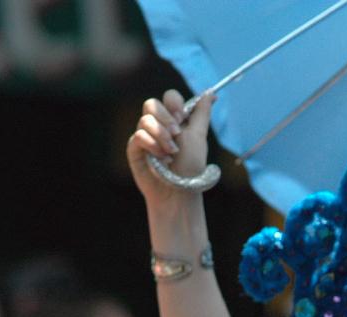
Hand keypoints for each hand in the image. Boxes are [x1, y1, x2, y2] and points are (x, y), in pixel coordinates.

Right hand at [126, 89, 214, 210]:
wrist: (179, 192)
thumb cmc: (190, 167)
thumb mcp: (199, 137)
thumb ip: (202, 114)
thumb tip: (211, 94)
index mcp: (174, 120)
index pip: (169, 97)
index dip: (174, 104)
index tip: (182, 118)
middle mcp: (158, 126)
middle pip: (151, 103)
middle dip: (166, 119)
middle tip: (177, 135)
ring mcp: (145, 137)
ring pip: (145, 120)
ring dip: (162, 135)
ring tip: (172, 153)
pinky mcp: (135, 149)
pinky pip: (138, 136)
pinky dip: (152, 145)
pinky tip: (162, 159)